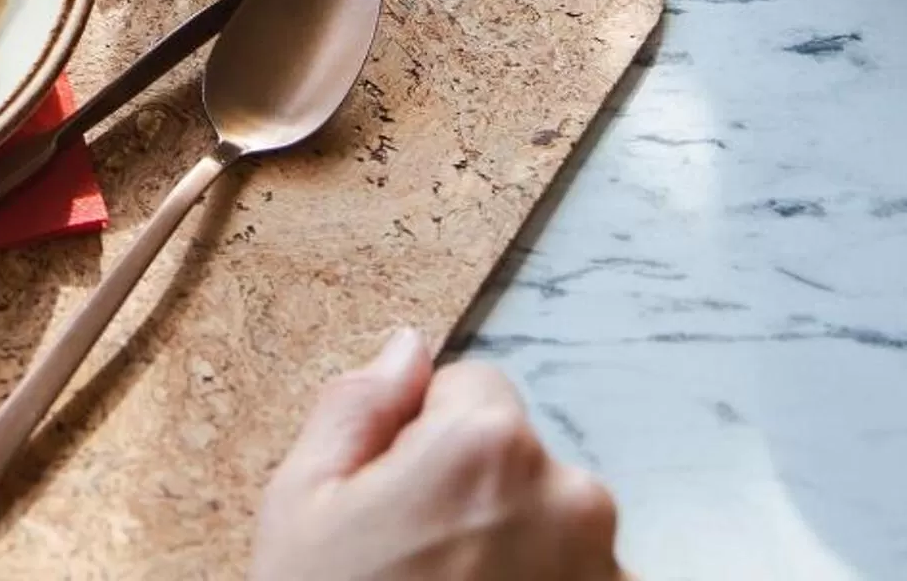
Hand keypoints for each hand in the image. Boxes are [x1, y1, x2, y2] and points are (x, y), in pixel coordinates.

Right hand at [251, 329, 623, 580]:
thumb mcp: (300, 505)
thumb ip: (355, 408)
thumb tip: (405, 349)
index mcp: (486, 445)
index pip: (469, 388)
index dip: (420, 440)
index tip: (392, 501)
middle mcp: (571, 496)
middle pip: (518, 460)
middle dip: (474, 497)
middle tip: (415, 566)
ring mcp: (607, 571)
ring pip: (552, 526)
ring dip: (515, 554)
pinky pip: (581, 580)